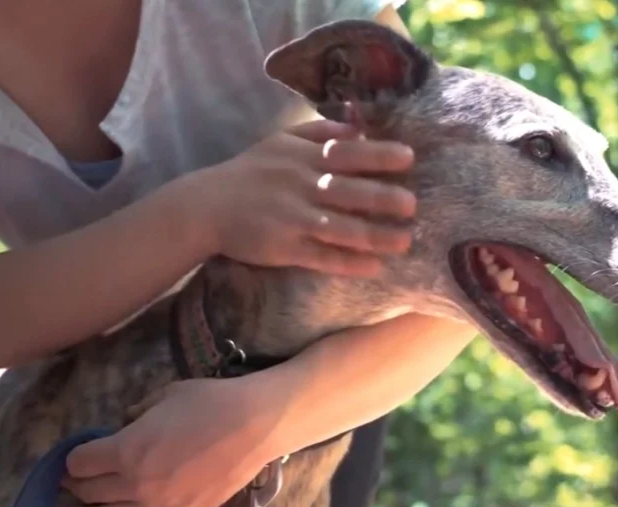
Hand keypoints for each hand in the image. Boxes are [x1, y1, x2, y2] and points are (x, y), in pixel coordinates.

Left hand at [50, 378, 276, 506]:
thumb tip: (128, 422)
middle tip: (68, 483)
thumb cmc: (211, 402)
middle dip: (73, 487)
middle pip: (90, 492)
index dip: (73, 458)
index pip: (81, 462)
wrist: (257, 424)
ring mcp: (159, 506)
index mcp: (128, 450)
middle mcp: (136, 484)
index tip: (73, 455)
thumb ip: (138, 412)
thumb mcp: (166, 395)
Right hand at [179, 119, 417, 276]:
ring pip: (340, 228)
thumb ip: (321, 132)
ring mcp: (293, 218)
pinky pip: (322, 256)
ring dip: (374, 236)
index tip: (409, 158)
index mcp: (302, 157)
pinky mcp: (285, 248)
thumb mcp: (281, 141)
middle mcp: (300, 185)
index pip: (346, 152)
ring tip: (405, 241)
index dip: (378, 155)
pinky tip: (374, 267)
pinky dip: (349, 262)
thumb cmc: (250, 172)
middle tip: (412, 205)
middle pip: (347, 190)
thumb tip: (360, 128)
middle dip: (382, 198)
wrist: (205, 207)